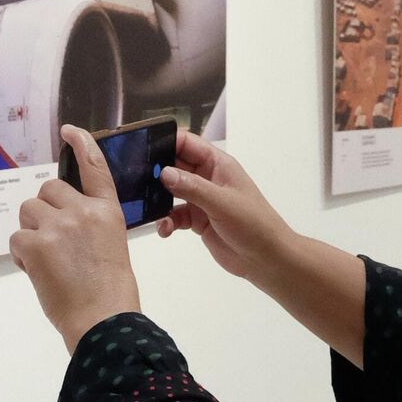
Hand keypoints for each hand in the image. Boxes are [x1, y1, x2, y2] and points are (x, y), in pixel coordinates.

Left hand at [10, 125, 141, 353]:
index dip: (82, 144)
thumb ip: (90, 224)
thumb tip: (62, 220)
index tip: (69, 130)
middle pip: (48, 189)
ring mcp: (58, 226)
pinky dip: (22, 255)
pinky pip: (16, 238)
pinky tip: (37, 271)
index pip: (95, 168)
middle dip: (45, 210)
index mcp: (108, 212)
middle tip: (53, 240)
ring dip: (31, 231)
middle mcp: (83, 211)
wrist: (103, 320)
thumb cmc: (110, 292)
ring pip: (28, 211)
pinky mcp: (35, 244)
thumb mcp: (112, 246)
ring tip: (48, 259)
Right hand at [155, 131, 295, 281]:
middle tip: (136, 181)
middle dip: (155, 172)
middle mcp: (208, 178)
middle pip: (174, 165)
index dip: (165, 142)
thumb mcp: (222, 202)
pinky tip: (164, 229)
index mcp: (218, 164)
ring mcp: (201, 199)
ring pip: (171, 191)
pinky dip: (166, 221)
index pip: (187, 143)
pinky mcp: (197, 219)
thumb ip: (192, 187)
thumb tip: (164, 173)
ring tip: (147, 208)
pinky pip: (174, 215)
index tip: (142, 149)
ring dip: (158, 200)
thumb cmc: (254, 224)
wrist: (266, 259)